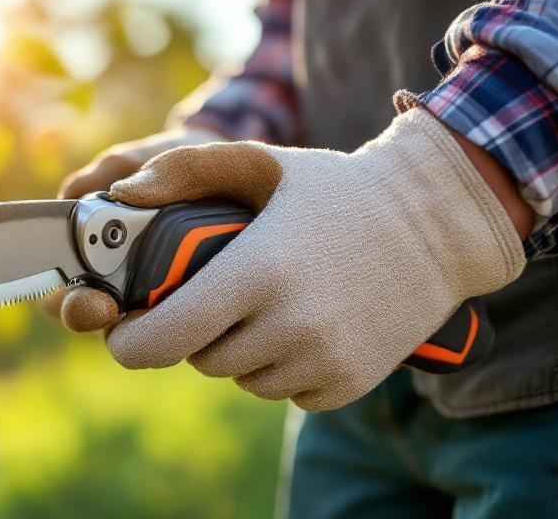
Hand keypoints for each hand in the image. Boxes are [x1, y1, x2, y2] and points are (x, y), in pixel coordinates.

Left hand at [60, 109, 524, 410]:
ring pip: (241, 378)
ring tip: (266, 305)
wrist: (437, 222)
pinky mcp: (349, 383)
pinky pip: (286, 393)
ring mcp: (323, 360)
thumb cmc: (335, 191)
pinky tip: (303, 326)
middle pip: (200, 358)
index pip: (162, 339)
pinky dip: (283, 368)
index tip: (127, 328)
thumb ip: (184, 170)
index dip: (132, 340)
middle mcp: (290, 325)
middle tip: (215, 296)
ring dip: (239, 351)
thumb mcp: (260, 163)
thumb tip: (120, 194)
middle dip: (194, 332)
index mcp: (256, 271)